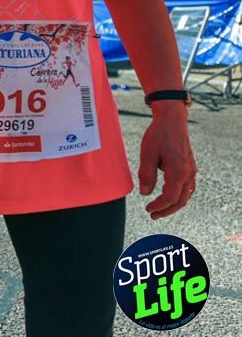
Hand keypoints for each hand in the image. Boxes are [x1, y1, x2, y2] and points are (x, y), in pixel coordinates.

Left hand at [138, 104, 196, 219]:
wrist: (172, 121)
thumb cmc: (158, 135)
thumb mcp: (147, 154)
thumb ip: (146, 174)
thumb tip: (145, 193)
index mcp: (178, 171)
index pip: (170, 197)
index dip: (159, 206)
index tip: (147, 209)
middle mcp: (188, 173)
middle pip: (180, 200)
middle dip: (166, 210)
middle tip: (152, 215)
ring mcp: (191, 170)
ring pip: (186, 195)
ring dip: (173, 205)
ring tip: (159, 209)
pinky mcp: (190, 167)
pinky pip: (188, 187)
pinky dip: (180, 196)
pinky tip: (170, 197)